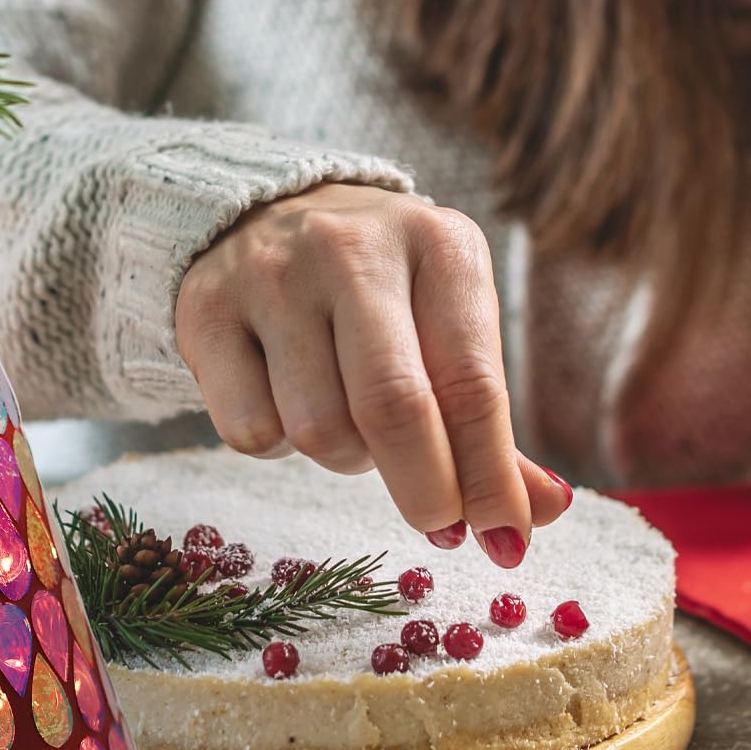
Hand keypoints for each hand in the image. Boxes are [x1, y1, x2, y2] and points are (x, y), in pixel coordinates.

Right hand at [175, 183, 570, 564]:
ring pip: (317, 429)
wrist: (266, 211)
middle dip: (426, 490)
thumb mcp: (446, 323)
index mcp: (437, 243)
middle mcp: (350, 247)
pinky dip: (276, 446)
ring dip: (345, 458)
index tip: (504, 538)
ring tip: (349, 422)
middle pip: (392, 407)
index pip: (471, 381)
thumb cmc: (382, 290)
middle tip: (439, 526)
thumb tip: (545, 510)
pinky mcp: (205, 309)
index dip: (489, 475)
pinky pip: (248, 431)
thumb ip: (488, 421)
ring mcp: (269, 273)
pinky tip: (285, 403)